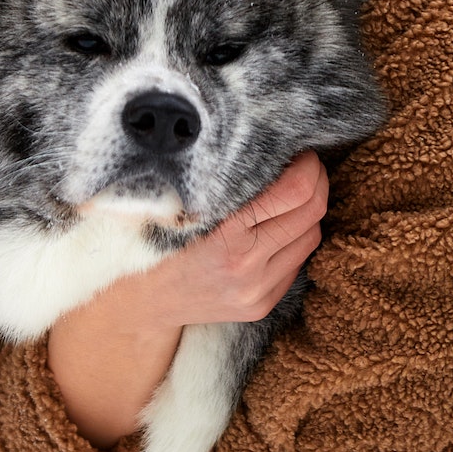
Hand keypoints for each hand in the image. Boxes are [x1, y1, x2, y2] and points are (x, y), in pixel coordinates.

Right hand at [48, 153, 327, 447]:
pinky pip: (298, 261)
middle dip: (315, 182)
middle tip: (302, 165)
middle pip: (313, 212)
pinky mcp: (262, 305)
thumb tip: (266, 146)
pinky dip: (293, 240)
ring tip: (288, 196)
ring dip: (307, 212)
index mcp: (225, 239)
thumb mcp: (178, 203)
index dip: (305, 166)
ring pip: (312, 236)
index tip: (296, 152)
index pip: (295, 193)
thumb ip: (221, 181)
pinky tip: (272, 230)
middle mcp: (247, 267)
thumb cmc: (152, 241)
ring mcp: (258, 290)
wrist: (137, 303)